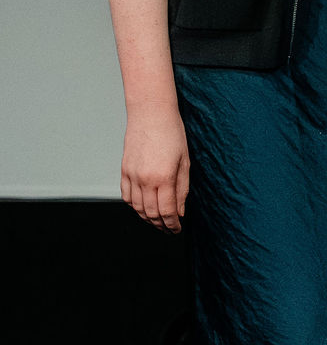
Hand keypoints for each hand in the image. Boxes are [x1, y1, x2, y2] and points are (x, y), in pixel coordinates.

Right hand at [120, 104, 188, 233]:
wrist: (151, 114)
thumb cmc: (172, 134)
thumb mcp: (185, 162)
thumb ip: (182, 189)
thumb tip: (180, 211)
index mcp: (164, 177)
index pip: (167, 211)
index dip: (172, 224)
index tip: (177, 229)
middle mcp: (145, 179)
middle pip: (150, 213)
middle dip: (160, 225)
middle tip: (169, 229)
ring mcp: (131, 175)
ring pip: (136, 207)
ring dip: (147, 218)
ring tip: (158, 222)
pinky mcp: (123, 170)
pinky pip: (126, 196)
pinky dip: (134, 206)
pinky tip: (143, 208)